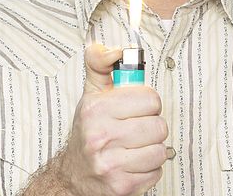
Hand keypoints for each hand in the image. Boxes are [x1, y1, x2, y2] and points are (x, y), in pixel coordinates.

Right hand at [58, 43, 167, 195]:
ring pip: (160, 150)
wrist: (73, 174)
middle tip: (138, 125)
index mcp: (96, 109)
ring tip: (136, 144)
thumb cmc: (88, 129)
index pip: (150, 99)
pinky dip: (149, 168)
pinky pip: (156, 172)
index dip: (148, 101)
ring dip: (152, 147)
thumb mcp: (92, 92)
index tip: (138, 106)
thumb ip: (101, 63)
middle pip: (158, 126)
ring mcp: (110, 164)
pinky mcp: (120, 187)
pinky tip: (134, 162)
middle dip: (152, 125)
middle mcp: (100, 136)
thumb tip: (116, 50)